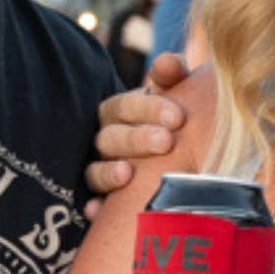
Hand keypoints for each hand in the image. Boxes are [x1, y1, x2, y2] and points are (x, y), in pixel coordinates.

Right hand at [84, 52, 191, 213]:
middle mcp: (107, 141)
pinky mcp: (102, 204)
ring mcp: (101, 172)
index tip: (178, 117)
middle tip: (166, 142)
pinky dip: (94, 208)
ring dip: (109, 172)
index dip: (148, 108)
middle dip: (137, 138)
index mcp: (122, 112)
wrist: (184, 162)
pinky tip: (97, 210)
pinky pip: (91, 206)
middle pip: (111, 137)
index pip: (125, 105)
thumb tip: (168, 62)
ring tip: (127, 174)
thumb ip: (173, 76)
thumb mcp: (179, 96)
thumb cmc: (179, 123)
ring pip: (95, 171)